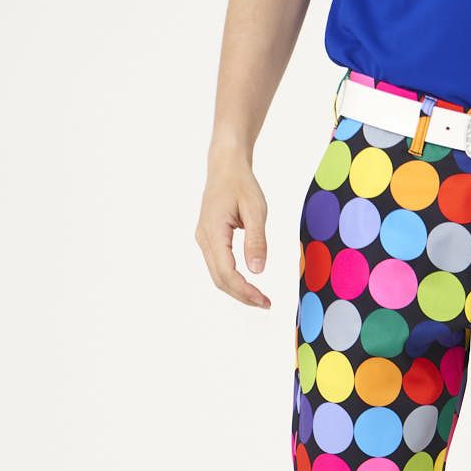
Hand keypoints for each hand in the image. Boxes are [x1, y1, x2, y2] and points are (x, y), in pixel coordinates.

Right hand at [195, 150, 270, 307]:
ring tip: (259, 298)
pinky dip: (233, 280)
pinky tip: (248, 284)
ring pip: (217, 275)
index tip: (264, 300)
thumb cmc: (241, 184)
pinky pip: (218, 266)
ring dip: (237, 290)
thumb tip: (257, 270)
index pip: (226, 272)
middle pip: (220, 279)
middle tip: (265, 303)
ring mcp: (204, 240)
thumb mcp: (256, 210)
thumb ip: (257, 240)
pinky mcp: (209, 240)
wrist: (225, 166)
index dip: (244, 291)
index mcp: (214, 231)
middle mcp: (204, 239)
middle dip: (242, 295)